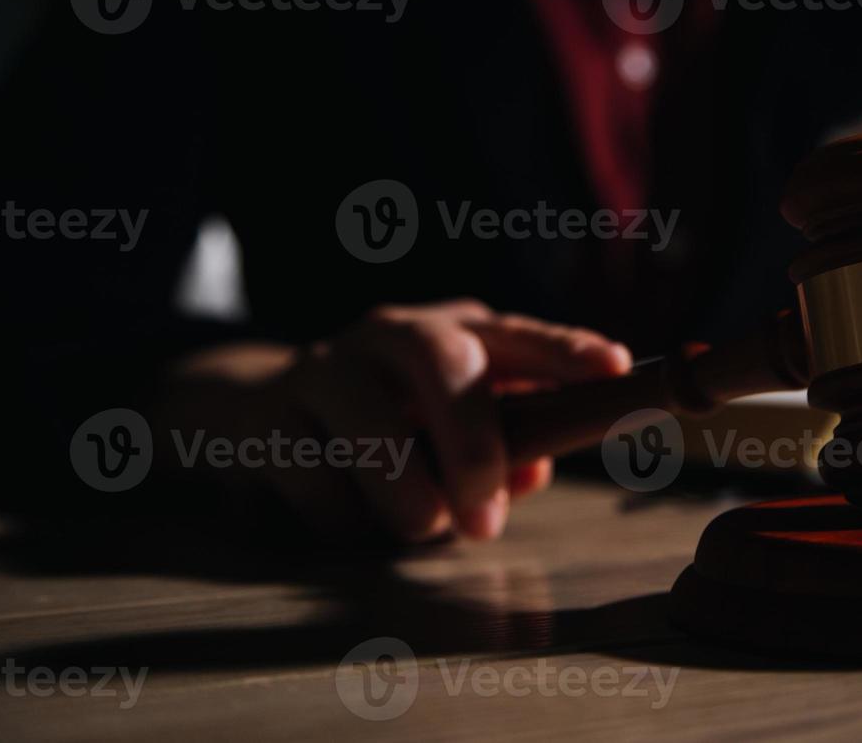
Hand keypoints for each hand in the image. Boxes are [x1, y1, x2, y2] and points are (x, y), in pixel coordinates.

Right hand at [154, 300, 631, 543]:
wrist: (247, 408)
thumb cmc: (382, 422)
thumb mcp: (447, 428)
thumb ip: (503, 447)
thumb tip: (533, 470)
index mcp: (450, 334)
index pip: (517, 334)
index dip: (566, 348)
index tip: (614, 369)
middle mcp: (389, 336)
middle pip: (441, 359)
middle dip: (473, 442)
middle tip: (484, 521)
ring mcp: (323, 368)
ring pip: (371, 428)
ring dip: (405, 499)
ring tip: (416, 526)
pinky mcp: (265, 416)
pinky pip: (313, 479)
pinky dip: (341, 520)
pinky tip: (343, 517)